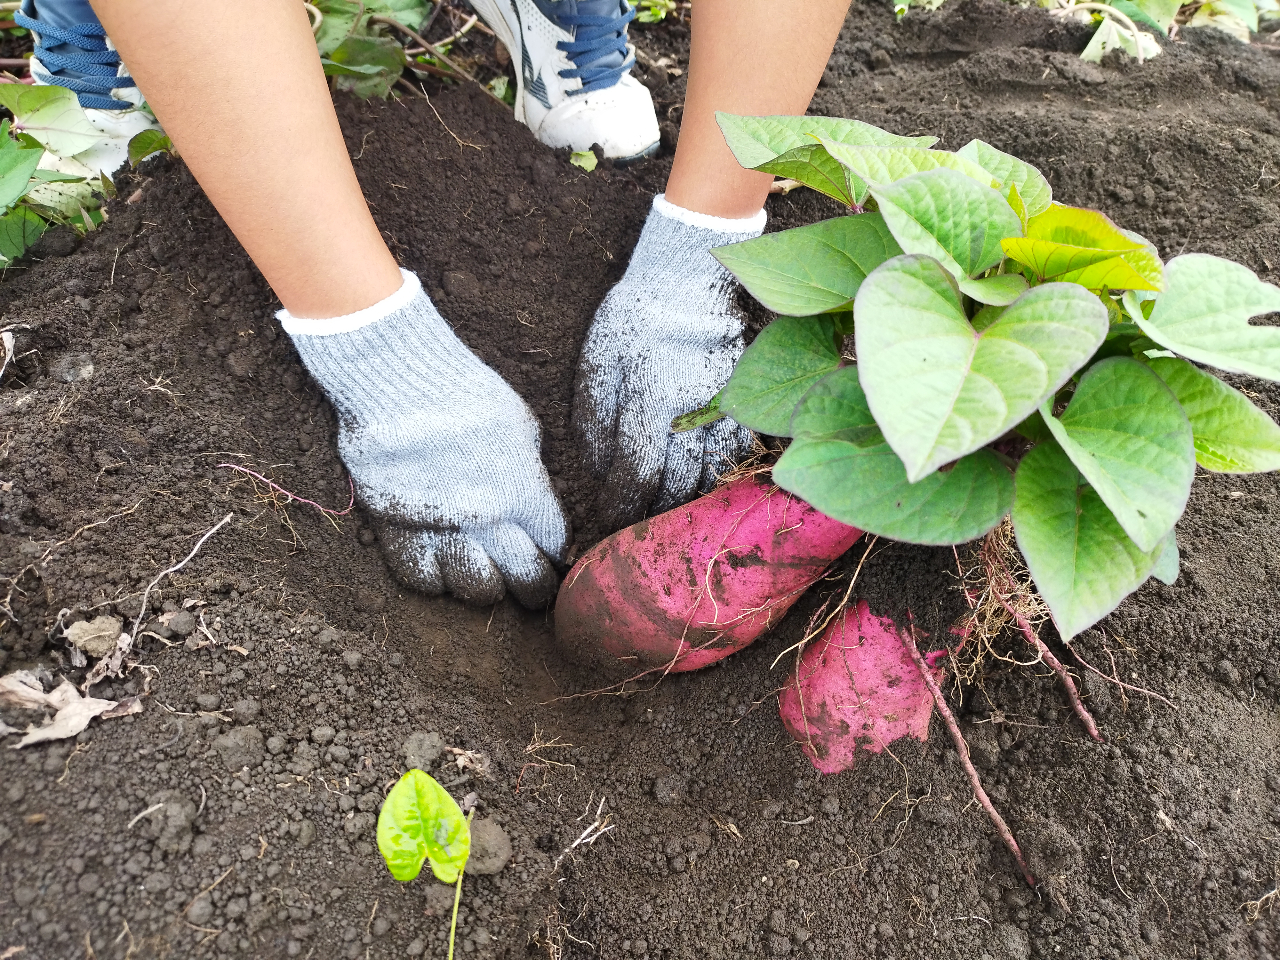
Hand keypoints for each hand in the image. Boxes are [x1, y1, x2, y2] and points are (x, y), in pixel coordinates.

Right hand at [288, 273, 568, 606]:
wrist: (398, 384)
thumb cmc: (467, 393)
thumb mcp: (521, 426)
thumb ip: (530, 471)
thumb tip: (534, 498)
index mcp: (525, 491)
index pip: (555, 542)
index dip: (558, 551)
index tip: (556, 555)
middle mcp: (488, 520)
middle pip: (525, 578)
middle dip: (536, 586)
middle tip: (534, 587)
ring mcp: (442, 529)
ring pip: (475, 589)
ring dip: (485, 585)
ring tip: (486, 575)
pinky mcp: (397, 530)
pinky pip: (421, 579)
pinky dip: (435, 580)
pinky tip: (442, 567)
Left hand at [572, 198, 761, 529]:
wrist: (693, 279)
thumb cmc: (635, 320)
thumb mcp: (598, 361)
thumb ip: (595, 423)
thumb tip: (600, 479)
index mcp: (652, 393)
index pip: (638, 472)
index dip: (622, 510)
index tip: (609, 533)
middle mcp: (697, 405)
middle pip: (680, 485)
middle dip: (654, 520)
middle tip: (636, 545)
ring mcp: (731, 406)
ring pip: (713, 477)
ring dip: (688, 509)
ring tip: (666, 530)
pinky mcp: (751, 404)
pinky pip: (737, 458)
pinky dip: (719, 484)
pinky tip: (702, 500)